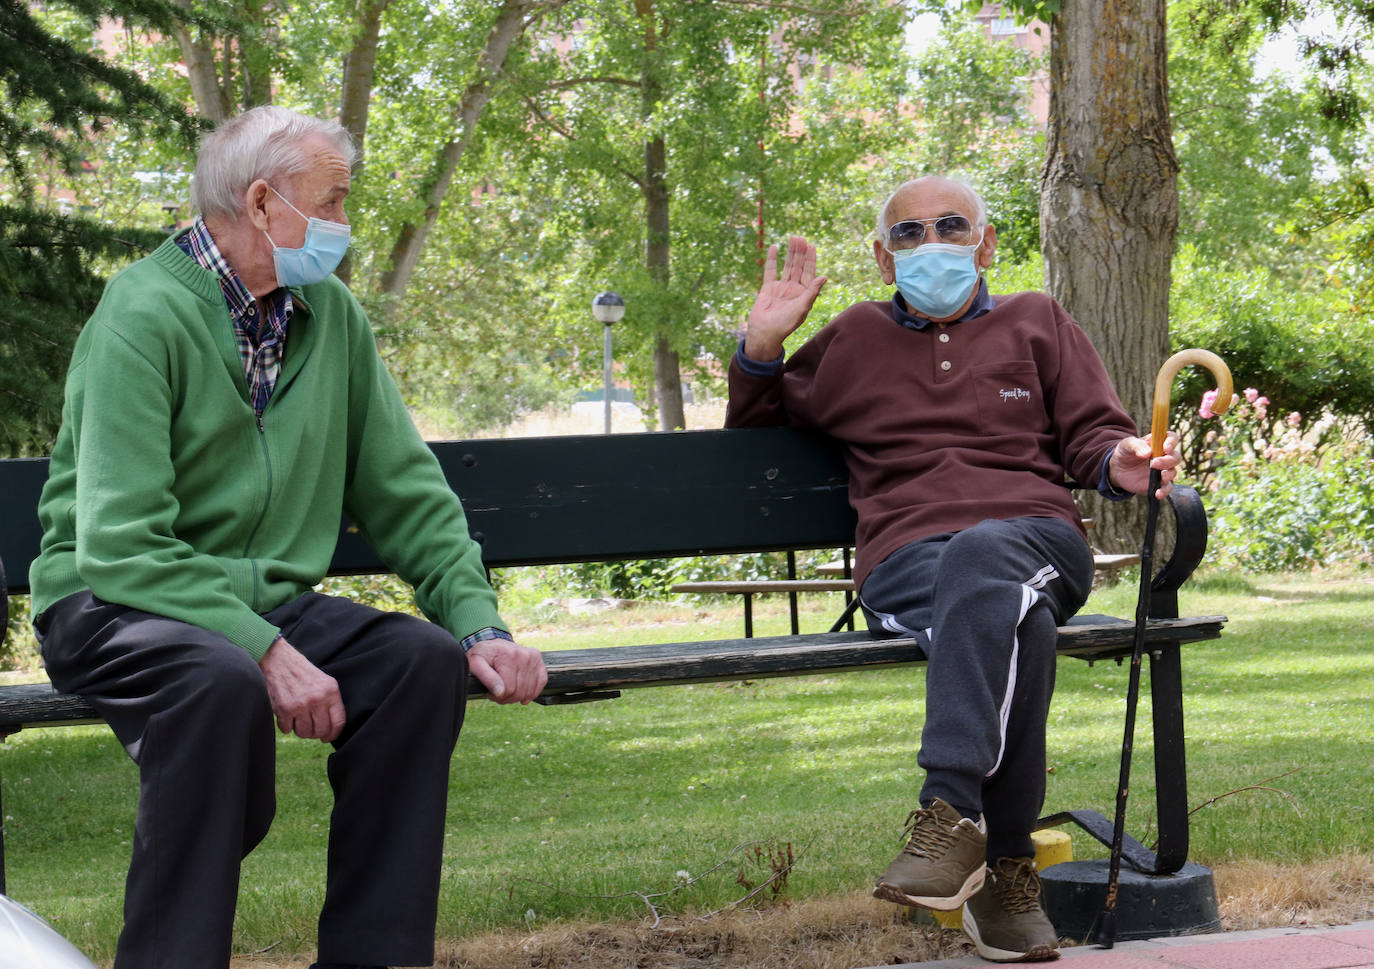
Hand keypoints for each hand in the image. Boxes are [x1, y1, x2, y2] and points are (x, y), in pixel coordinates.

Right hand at [259, 636, 345, 741]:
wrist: (279, 660)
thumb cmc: (302, 672)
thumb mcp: (324, 681)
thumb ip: (330, 701)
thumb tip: (333, 728)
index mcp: (331, 692)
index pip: (338, 722)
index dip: (334, 734)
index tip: (328, 737)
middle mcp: (317, 699)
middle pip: (321, 730)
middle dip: (316, 734)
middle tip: (311, 730)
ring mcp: (301, 705)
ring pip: (304, 733)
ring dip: (301, 730)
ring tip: (299, 720)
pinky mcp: (284, 709)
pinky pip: (287, 729)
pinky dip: (286, 726)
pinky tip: (287, 716)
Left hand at [467, 637, 547, 703]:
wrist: (492, 643)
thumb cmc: (483, 655)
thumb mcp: (475, 664)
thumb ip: (486, 677)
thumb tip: (500, 692)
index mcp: (507, 656)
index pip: (508, 689)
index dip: (497, 696)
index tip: (490, 692)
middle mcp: (523, 655)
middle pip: (519, 691)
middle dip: (506, 697)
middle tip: (497, 692)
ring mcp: (533, 657)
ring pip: (529, 691)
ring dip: (517, 696)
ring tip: (507, 690)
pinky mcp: (538, 660)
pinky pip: (541, 682)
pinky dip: (533, 692)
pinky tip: (524, 695)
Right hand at [743, 235, 827, 360]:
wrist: (765, 333)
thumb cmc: (785, 324)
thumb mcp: (801, 308)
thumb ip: (812, 292)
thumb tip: (824, 276)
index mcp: (804, 294)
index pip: (809, 273)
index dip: (811, 260)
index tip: (812, 246)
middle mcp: (794, 289)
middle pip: (798, 267)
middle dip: (800, 253)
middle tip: (800, 238)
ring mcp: (781, 288)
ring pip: (787, 266)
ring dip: (790, 253)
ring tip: (792, 239)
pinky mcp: (768, 288)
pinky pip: (770, 271)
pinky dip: (772, 259)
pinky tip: (774, 247)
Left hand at [1108, 432, 1181, 500]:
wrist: (1117, 469)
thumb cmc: (1124, 453)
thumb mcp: (1126, 445)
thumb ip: (1136, 445)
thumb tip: (1148, 453)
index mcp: (1157, 443)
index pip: (1172, 438)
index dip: (1172, 442)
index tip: (1165, 448)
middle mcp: (1163, 456)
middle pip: (1176, 457)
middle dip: (1168, 460)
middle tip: (1154, 463)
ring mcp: (1162, 470)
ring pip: (1173, 472)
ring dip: (1168, 474)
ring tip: (1159, 476)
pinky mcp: (1158, 483)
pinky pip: (1167, 488)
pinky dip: (1165, 491)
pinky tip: (1157, 493)